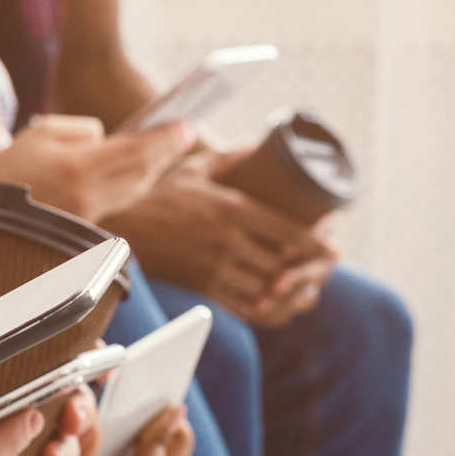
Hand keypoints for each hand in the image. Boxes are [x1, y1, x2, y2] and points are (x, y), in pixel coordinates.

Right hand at [0, 114, 195, 222]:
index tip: (185, 126)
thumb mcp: (40, 134)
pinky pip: (117, 203)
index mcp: (77, 171)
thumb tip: (108, 137)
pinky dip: (133, 186)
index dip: (165, 140)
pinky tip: (141, 174)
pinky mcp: (81, 233)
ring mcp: (86, 220)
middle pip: (141, 174)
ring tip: (167, 150)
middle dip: (164, 154)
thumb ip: (81, 131)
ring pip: (132, 192)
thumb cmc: (5, 171)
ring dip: (151, 170)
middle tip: (184, 134)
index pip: (135, 152)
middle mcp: (87, 200)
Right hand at [111, 161, 336, 325]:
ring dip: (290, 292)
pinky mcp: (201, 288)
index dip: (317, 244)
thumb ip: (231, 157)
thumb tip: (260, 145)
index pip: (288, 233)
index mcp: (232, 211)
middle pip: (283, 264)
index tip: (334, 250)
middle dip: (308, 269)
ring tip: (307, 288)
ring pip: (266, 290)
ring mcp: (214, 269)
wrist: (120, 225)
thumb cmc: (157, 192)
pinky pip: (243, 308)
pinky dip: (265, 310)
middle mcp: (227, 243)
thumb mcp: (196, 166)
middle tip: (323, 268)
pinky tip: (276, 305)